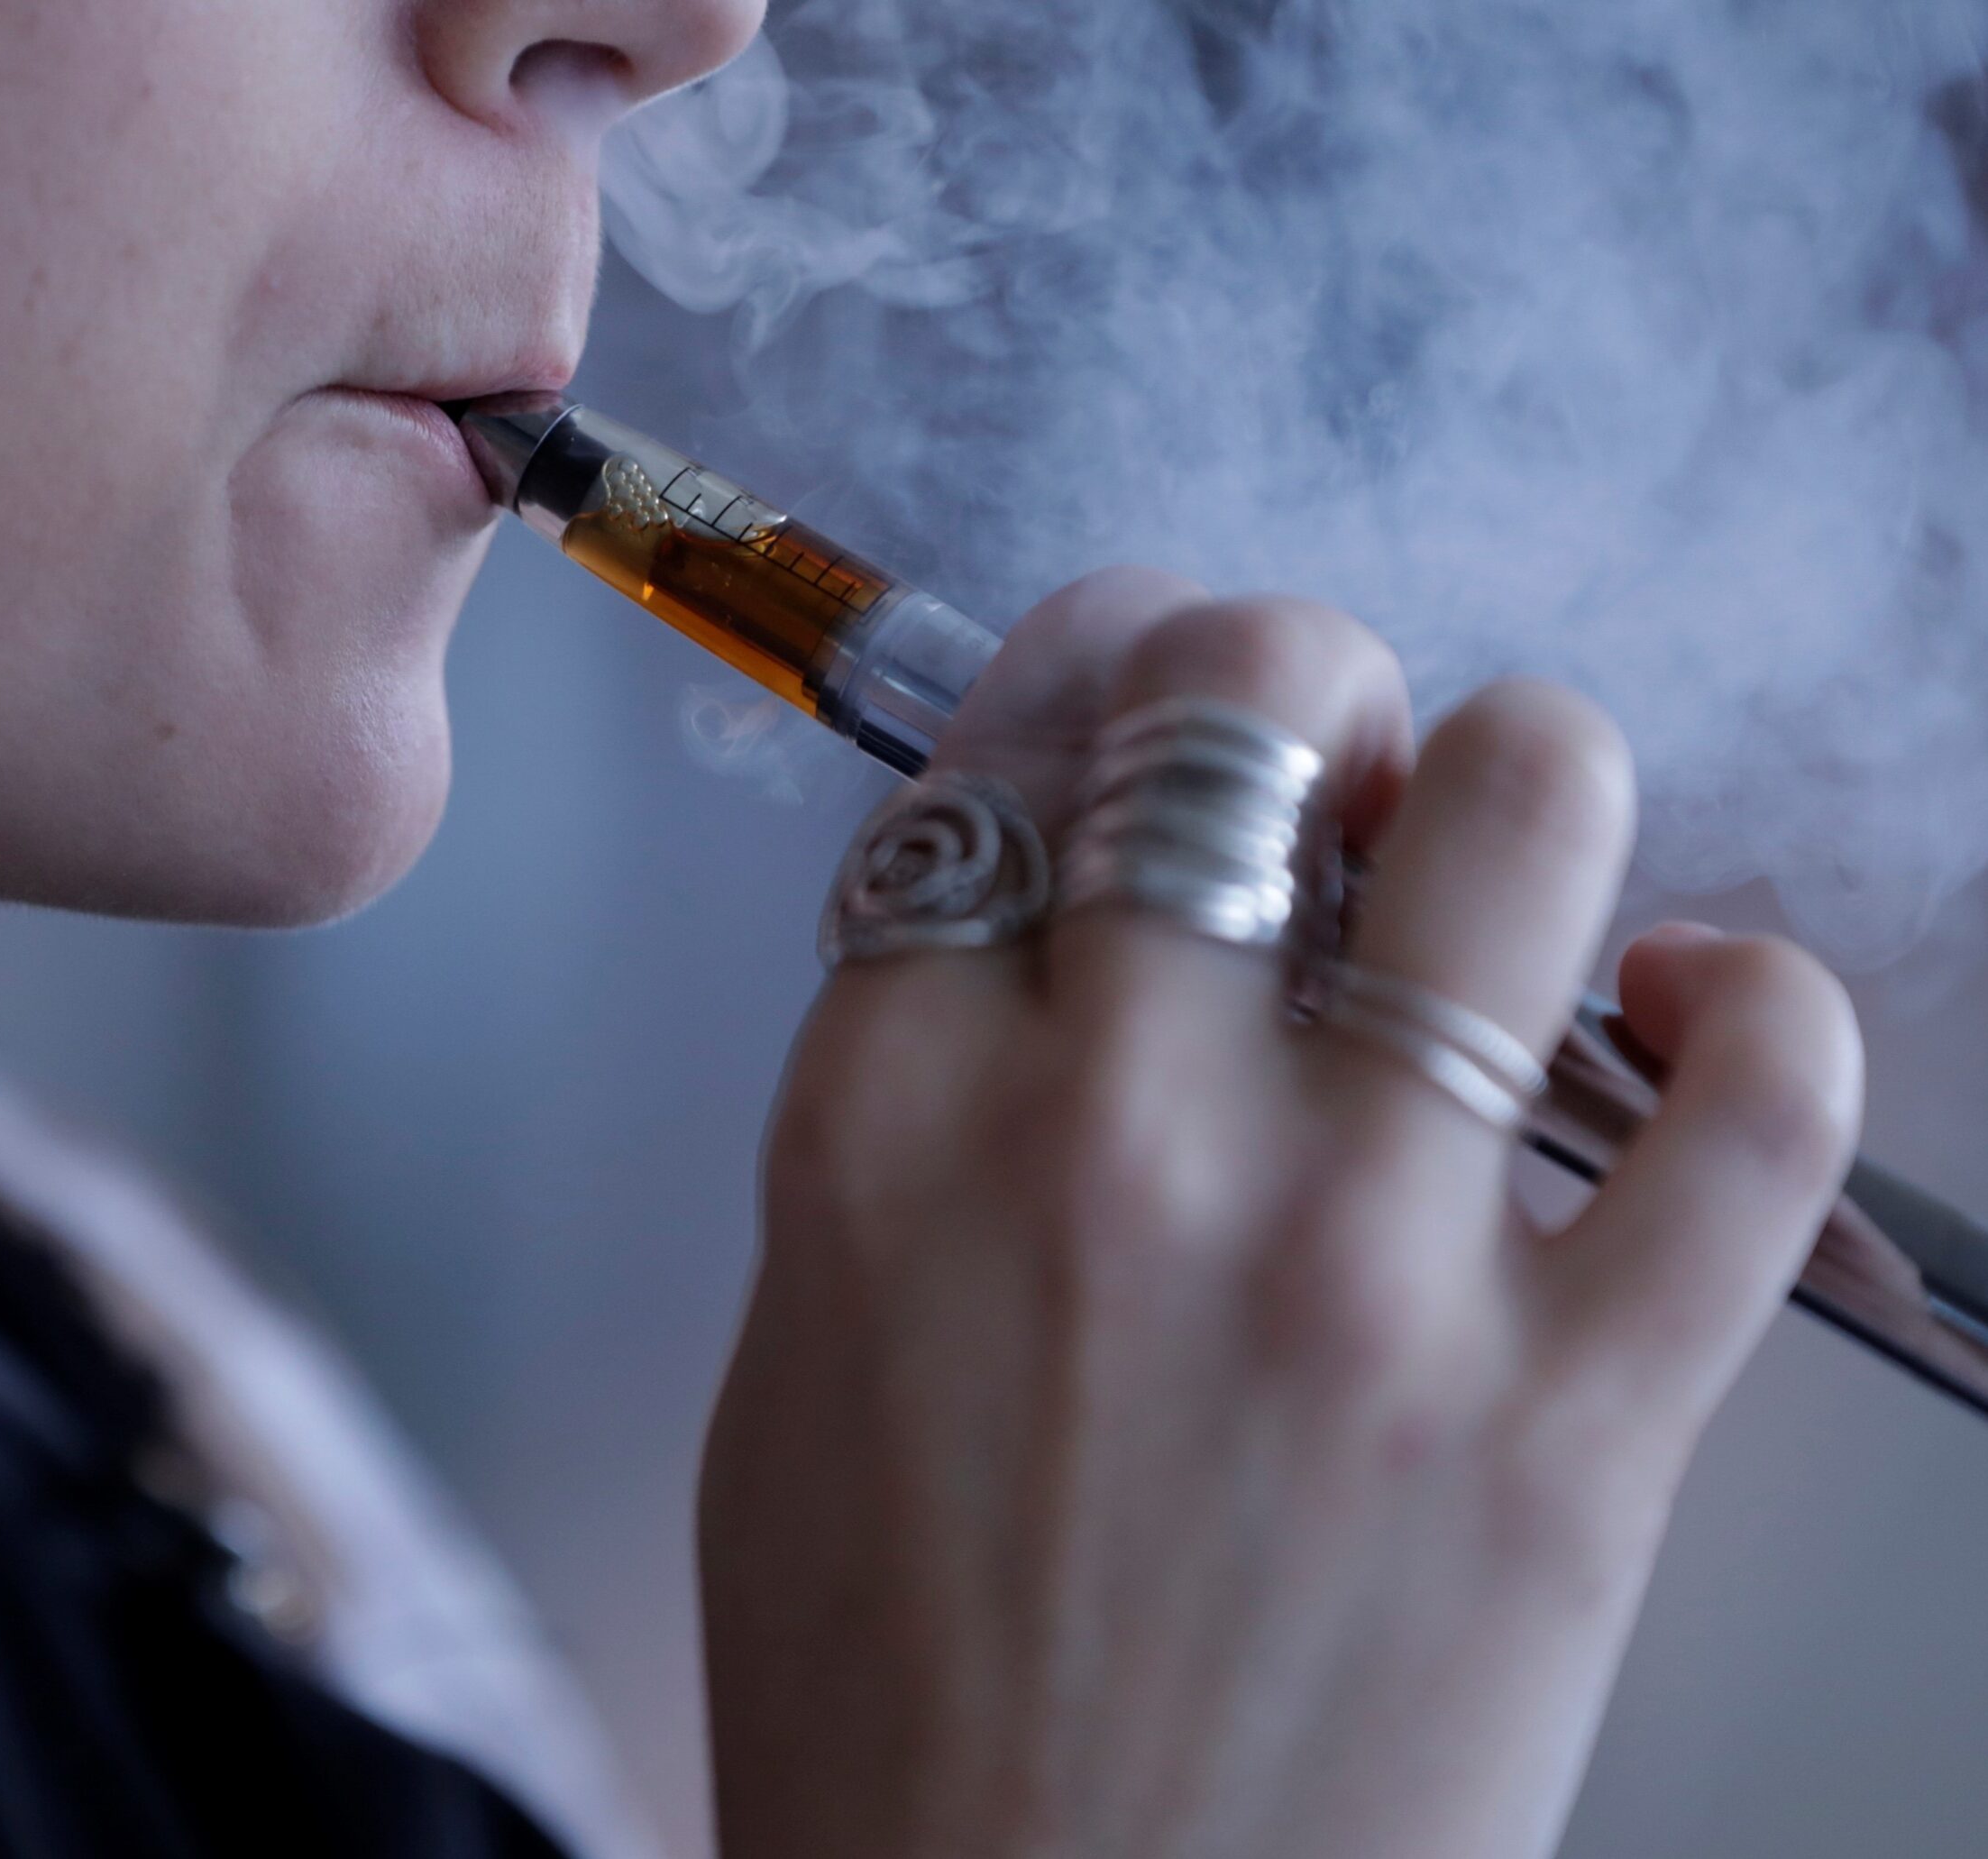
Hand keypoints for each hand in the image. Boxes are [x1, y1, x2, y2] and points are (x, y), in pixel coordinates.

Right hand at [700, 568, 1862, 1858]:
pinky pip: (1760, 1091)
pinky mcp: (1572, 1420)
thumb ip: (916, 1117)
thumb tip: (1078, 947)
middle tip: (1325, 779)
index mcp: (882, 1121)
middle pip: (1250, 692)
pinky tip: (1678, 1032)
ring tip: (1499, 883)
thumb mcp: (806, 1361)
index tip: (1151, 680)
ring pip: (1527, 805)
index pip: (1013, 738)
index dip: (1101, 662)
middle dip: (1303, 682)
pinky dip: (1754, 1010)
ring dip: (1520, 787)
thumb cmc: (892, 1705)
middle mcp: (1111, 1136)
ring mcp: (1355, 1263)